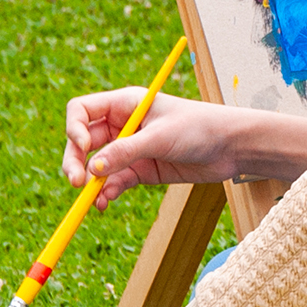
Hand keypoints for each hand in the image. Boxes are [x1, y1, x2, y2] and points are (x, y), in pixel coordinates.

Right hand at [60, 90, 256, 200]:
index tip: (85, 148)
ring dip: (90, 183)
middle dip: (75, 161)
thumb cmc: (200, 128)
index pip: (82, 111)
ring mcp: (131, 149)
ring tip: (94, 199)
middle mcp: (123, 125)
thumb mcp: (160, 137)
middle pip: (83, 142)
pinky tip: (106, 202)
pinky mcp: (141, 170)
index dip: (75, 129)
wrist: (232, 147)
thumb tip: (92, 169)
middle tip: (76, 183)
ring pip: (96, 166)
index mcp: (125, 104)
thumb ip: (126, 152)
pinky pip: (114, 182)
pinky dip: (107, 193)